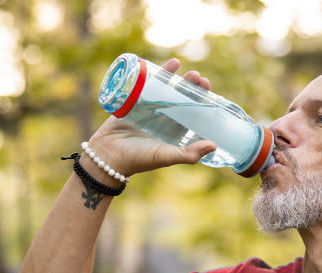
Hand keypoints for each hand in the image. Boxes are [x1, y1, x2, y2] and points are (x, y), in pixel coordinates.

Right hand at [84, 58, 216, 177]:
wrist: (107, 155)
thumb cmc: (138, 159)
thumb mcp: (166, 156)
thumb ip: (189, 154)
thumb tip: (214, 146)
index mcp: (173, 133)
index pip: (191, 114)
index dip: (200, 101)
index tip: (207, 87)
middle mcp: (162, 121)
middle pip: (179, 99)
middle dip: (189, 87)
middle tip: (197, 76)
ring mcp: (146, 111)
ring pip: (162, 90)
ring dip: (172, 78)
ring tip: (179, 65)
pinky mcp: (131, 103)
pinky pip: (142, 86)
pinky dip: (150, 75)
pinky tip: (155, 65)